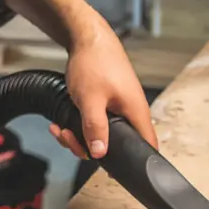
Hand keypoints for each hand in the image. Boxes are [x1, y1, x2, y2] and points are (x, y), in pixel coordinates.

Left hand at [51, 26, 157, 160]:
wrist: (87, 39)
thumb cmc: (95, 63)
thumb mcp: (91, 100)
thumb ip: (95, 128)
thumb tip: (100, 154)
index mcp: (135, 112)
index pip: (147, 146)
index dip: (136, 162)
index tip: (112, 169)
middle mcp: (129, 113)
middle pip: (116, 146)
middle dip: (88, 148)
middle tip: (70, 139)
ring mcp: (117, 109)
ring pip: (99, 137)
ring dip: (77, 138)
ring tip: (61, 129)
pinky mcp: (105, 105)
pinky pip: (92, 125)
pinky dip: (76, 127)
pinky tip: (61, 124)